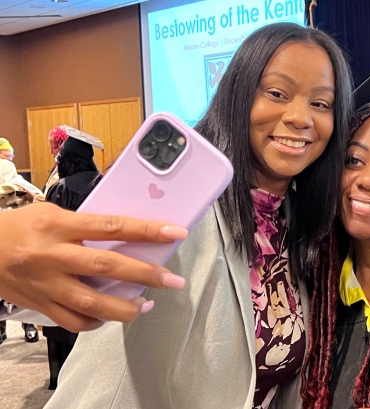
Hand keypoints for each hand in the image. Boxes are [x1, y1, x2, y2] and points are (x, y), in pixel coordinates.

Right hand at [0, 203, 187, 331]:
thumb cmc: (21, 227)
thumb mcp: (54, 214)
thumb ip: (89, 225)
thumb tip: (130, 235)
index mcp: (59, 225)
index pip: (112, 226)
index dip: (146, 230)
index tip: (175, 233)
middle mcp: (52, 255)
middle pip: (106, 266)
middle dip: (145, 274)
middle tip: (173, 280)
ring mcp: (46, 283)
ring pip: (91, 302)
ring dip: (125, 308)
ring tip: (146, 305)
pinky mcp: (40, 304)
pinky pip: (72, 321)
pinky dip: (96, 322)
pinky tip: (109, 317)